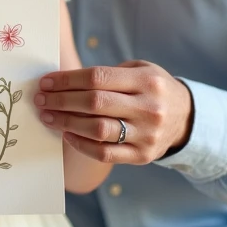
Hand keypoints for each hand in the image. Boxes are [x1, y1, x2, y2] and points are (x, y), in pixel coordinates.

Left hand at [34, 60, 193, 163]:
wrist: (186, 118)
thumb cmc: (152, 89)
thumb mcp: (140, 70)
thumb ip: (108, 74)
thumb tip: (62, 81)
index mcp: (146, 81)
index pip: (98, 78)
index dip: (67, 80)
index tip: (46, 82)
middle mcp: (148, 107)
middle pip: (95, 103)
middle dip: (61, 100)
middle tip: (40, 99)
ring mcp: (147, 134)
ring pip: (98, 130)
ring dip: (66, 122)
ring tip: (47, 116)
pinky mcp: (143, 156)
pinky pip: (105, 153)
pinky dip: (81, 145)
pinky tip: (66, 134)